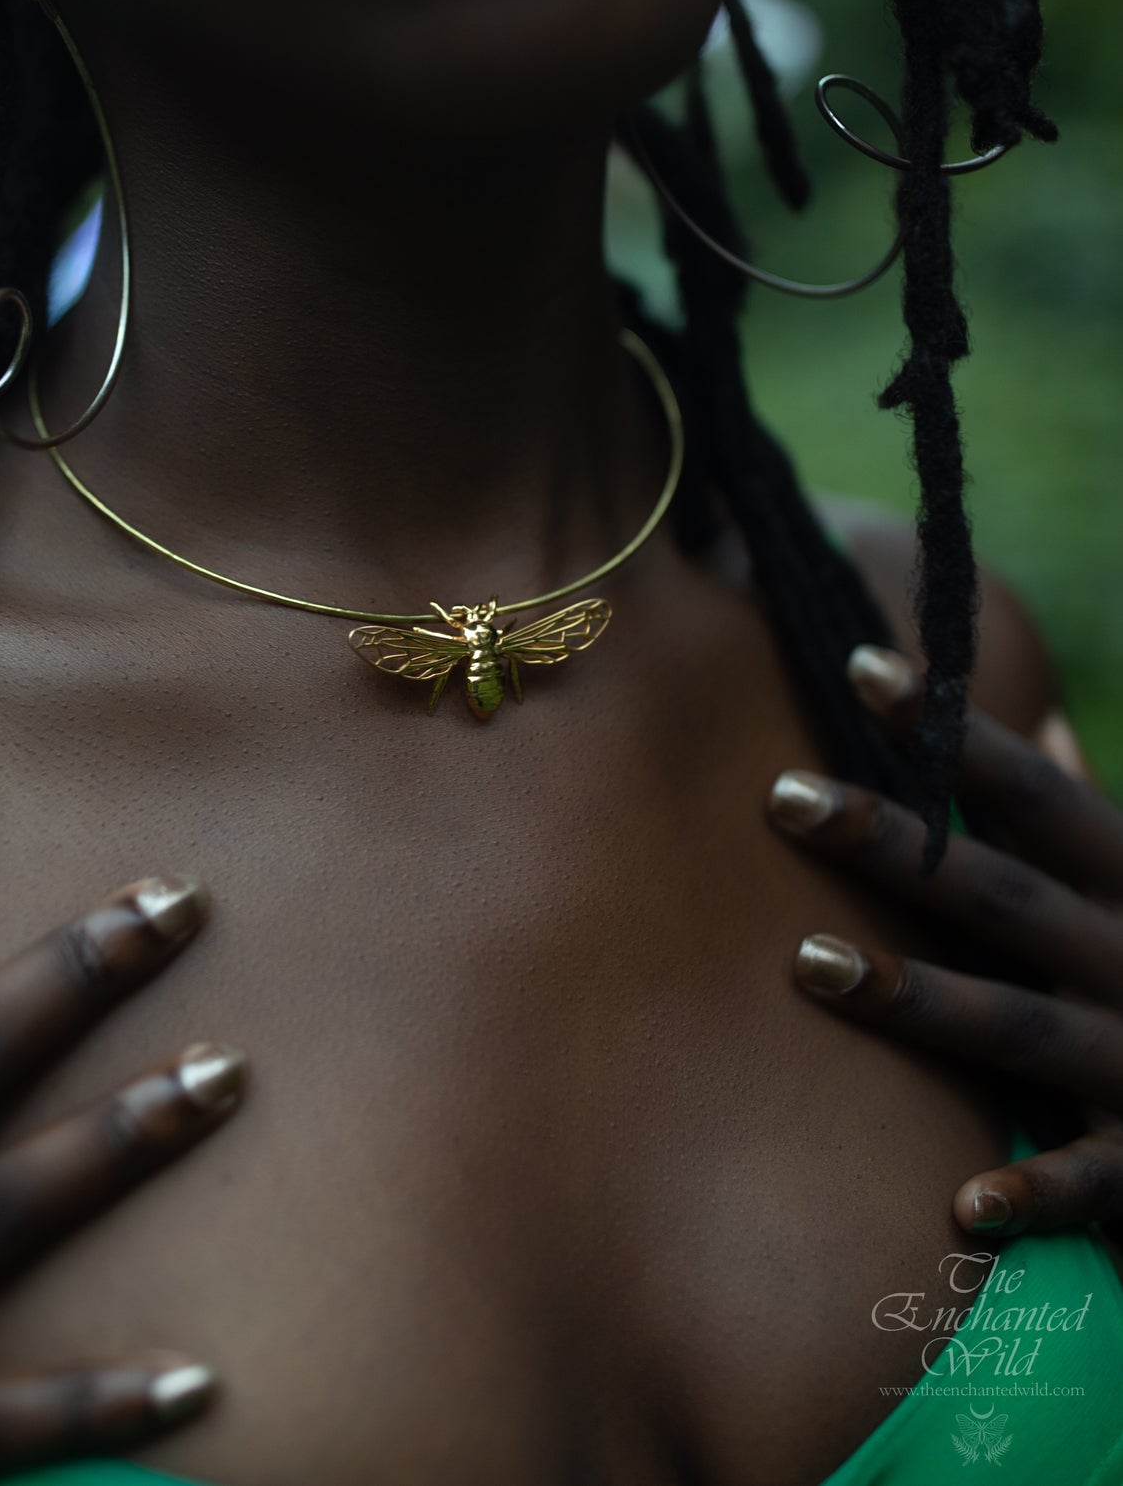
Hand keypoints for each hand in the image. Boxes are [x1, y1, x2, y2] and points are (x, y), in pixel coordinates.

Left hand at [766, 645, 1122, 1240]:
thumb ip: (1091, 814)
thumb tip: (1038, 723)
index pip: (1032, 791)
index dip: (952, 732)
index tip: (860, 666)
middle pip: (996, 891)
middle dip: (893, 843)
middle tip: (780, 792)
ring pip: (1016, 1025)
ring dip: (916, 996)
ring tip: (809, 960)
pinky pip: (1091, 1183)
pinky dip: (1036, 1192)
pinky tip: (962, 1206)